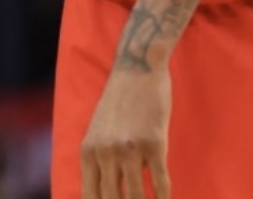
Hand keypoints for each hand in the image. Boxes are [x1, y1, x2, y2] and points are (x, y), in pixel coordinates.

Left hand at [80, 65, 170, 198]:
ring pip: (136, 198)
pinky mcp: (154, 144)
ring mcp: (130, 149)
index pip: (90, 197)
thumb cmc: (119, 102)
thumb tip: (100, 194)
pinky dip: (164, 198)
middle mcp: (105, 152)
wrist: (137, 67)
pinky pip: (160, 183)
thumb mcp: (97, 130)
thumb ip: (97, 160)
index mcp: (88, 150)